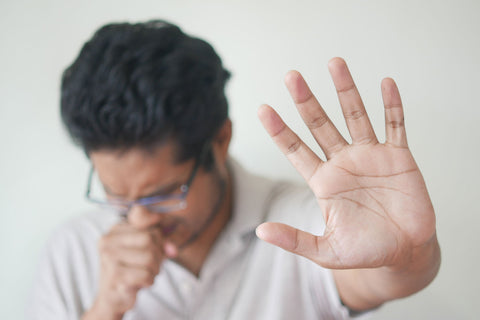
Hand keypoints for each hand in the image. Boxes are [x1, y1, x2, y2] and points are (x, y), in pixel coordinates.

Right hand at [83, 223, 166, 319]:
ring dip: (154, 270)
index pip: (148, 225)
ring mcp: (109, 258)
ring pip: (149, 257)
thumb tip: (173, 249)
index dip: (159, 241)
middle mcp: (108, 241)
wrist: (113, 298)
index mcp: (115, 229)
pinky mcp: (114, 276)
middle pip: (149, 239)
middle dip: (157, 255)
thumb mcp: (147, 249)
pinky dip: (149, 281)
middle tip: (152, 266)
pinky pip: (145, 274)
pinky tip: (141, 283)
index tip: (156, 250)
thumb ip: (161, 241)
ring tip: (146, 274)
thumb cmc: (132, 270)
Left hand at [256, 57, 435, 270]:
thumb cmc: (365, 251)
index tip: (263, 109)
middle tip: (291, 76)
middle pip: (320, 124)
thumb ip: (294, 239)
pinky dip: (392, 105)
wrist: (404, 252)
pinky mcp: (398, 157)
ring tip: (334, 63)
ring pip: (355, 116)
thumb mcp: (326, 251)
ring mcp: (371, 156)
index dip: (279, 130)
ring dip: (345, 90)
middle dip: (306, 101)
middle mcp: (343, 162)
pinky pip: (395, 125)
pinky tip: (385, 84)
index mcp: (323, 181)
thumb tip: (260, 231)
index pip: (295, 150)